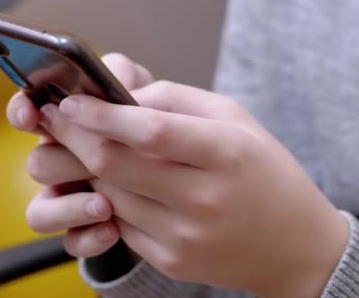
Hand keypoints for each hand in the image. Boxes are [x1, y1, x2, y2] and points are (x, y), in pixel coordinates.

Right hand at [5, 53, 152, 255]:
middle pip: (38, 164)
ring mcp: (71, 197)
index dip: (21, 111)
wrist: (187, 170)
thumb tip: (102, 77)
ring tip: (103, 206)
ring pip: (41, 212)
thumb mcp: (145, 94)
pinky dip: (88, 237)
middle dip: (62, 164)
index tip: (32, 115)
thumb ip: (123, 76)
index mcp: (70, 122)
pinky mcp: (87, 228)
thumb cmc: (158, 124)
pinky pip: (71, 241)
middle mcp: (63, 160)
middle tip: (92, 164)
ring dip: (69, 208)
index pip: (27, 111)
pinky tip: (113, 230)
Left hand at [38, 73, 349, 296]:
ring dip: (91, 168)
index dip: (102, 114)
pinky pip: (121, 224)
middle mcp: (204, 198)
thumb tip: (121, 98)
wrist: (296, 246)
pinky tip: (119, 184)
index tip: (72, 101)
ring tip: (91, 149)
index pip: (150, 131)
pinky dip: (111, 199)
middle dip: (77, 136)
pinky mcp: (173, 260)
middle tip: (61, 119)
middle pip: (115, 164)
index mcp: (225, 153)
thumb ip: (178, 100)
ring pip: (109, 194)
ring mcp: (186, 235)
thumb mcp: (237, 120)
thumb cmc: (268, 173)